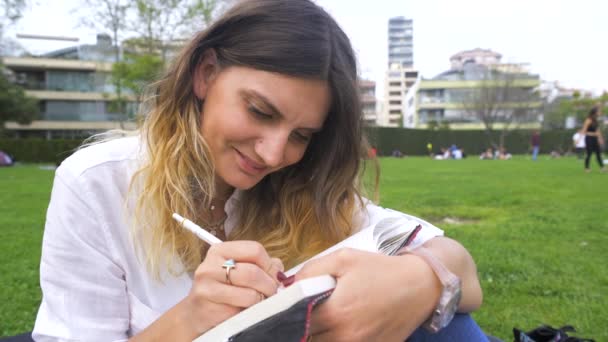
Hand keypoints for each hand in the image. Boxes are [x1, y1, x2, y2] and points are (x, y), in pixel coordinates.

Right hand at [182, 241, 283, 335]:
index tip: (274, 275)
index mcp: (220, 250)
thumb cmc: (222, 289)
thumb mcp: (238, 270)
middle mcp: (210, 266)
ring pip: (250, 294)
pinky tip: (244, 310)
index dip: (269, 265)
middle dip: (269, 285)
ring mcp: (207, 288)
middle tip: (271, 292)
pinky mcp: (209, 309)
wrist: (196, 313)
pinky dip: (249, 312)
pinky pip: (241, 311)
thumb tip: (279, 268)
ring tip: (258, 301)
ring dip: (261, 300)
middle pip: (253, 272)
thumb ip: (260, 265)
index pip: (255, 249)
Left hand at [295, 248, 440, 340]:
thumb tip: (288, 286)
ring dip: (320, 334)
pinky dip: (338, 338)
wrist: (419, 286)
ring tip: (329, 316)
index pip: (296, 321)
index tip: (291, 304)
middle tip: (310, 309)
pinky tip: (345, 325)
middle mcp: (345, 337)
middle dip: (304, 324)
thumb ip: (311, 271)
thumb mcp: (343, 258)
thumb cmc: (380, 270)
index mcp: (335, 313)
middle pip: (308, 337)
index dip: (290, 311)